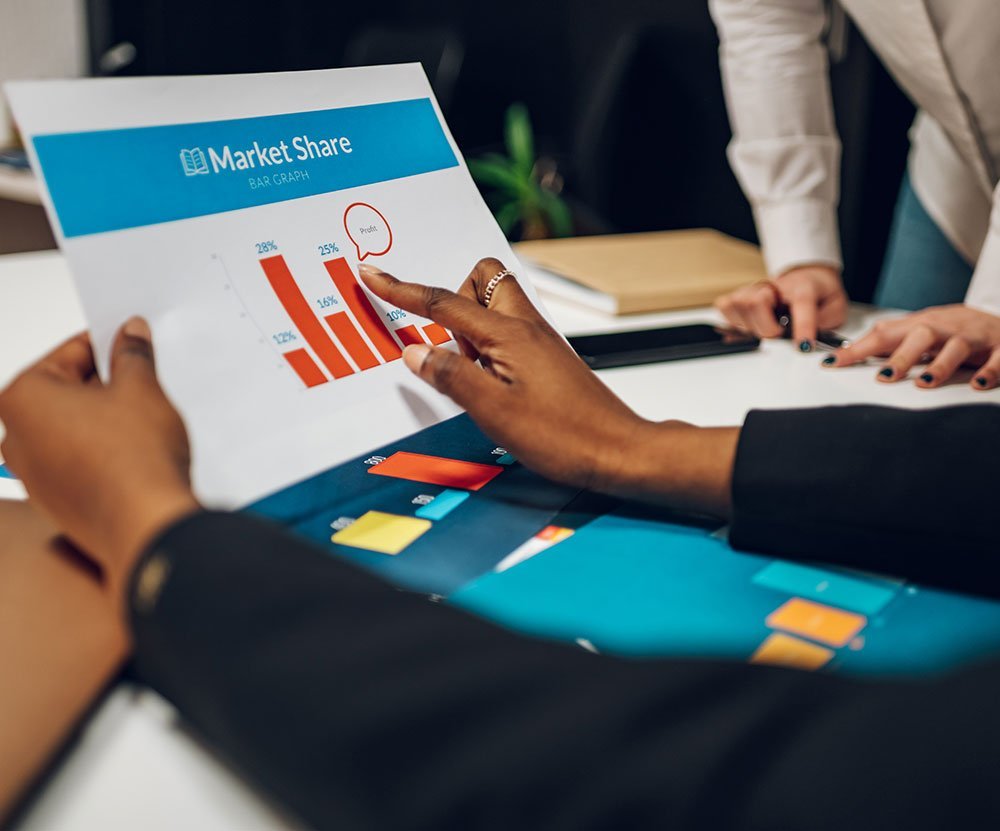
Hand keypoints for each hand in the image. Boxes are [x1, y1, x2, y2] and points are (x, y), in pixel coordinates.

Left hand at [0, 320, 198, 600]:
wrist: (147, 524)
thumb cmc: (134, 460)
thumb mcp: (141, 389)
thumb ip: (132, 355)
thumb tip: (130, 335)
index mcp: (22, 399)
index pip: (70, 353)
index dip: (109, 345)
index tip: (132, 344)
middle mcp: (16, 438)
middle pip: (68, 392)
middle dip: (106, 385)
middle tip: (145, 383)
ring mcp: (34, 475)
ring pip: (74, 429)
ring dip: (107, 420)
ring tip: (145, 422)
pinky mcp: (57, 502)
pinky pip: (80, 462)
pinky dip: (105, 452)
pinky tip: (137, 453)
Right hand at [360, 259, 737, 515]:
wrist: (618, 452)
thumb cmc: (565, 437)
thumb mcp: (494, 412)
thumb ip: (451, 377)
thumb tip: (416, 353)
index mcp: (509, 334)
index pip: (444, 302)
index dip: (402, 289)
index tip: (372, 273)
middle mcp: (527, 328)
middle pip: (481, 281)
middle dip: (453, 301)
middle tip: (448, 347)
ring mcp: (539, 342)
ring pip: (495, 309)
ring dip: (471, 331)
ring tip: (473, 379)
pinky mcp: (546, 360)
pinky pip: (507, 335)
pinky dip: (489, 350)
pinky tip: (492, 389)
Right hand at [715, 264, 847, 349]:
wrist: (806, 277)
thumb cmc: (818, 294)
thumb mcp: (835, 306)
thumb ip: (825, 322)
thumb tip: (806, 339)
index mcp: (803, 286)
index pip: (801, 302)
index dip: (802, 327)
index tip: (802, 346)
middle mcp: (774, 286)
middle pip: (756, 302)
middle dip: (766, 328)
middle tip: (778, 336)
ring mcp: (754, 289)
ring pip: (738, 304)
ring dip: (749, 325)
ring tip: (764, 330)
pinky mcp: (739, 295)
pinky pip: (725, 306)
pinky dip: (733, 320)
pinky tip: (748, 326)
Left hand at [822, 304, 999, 388]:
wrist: (999, 316)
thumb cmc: (955, 328)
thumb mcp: (920, 329)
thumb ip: (889, 339)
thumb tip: (849, 349)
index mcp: (921, 325)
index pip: (884, 335)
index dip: (858, 350)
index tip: (833, 364)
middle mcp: (945, 328)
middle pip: (921, 336)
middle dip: (902, 356)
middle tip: (884, 377)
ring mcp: (973, 337)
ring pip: (956, 346)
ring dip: (940, 364)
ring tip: (925, 382)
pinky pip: (998, 358)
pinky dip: (990, 371)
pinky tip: (978, 385)